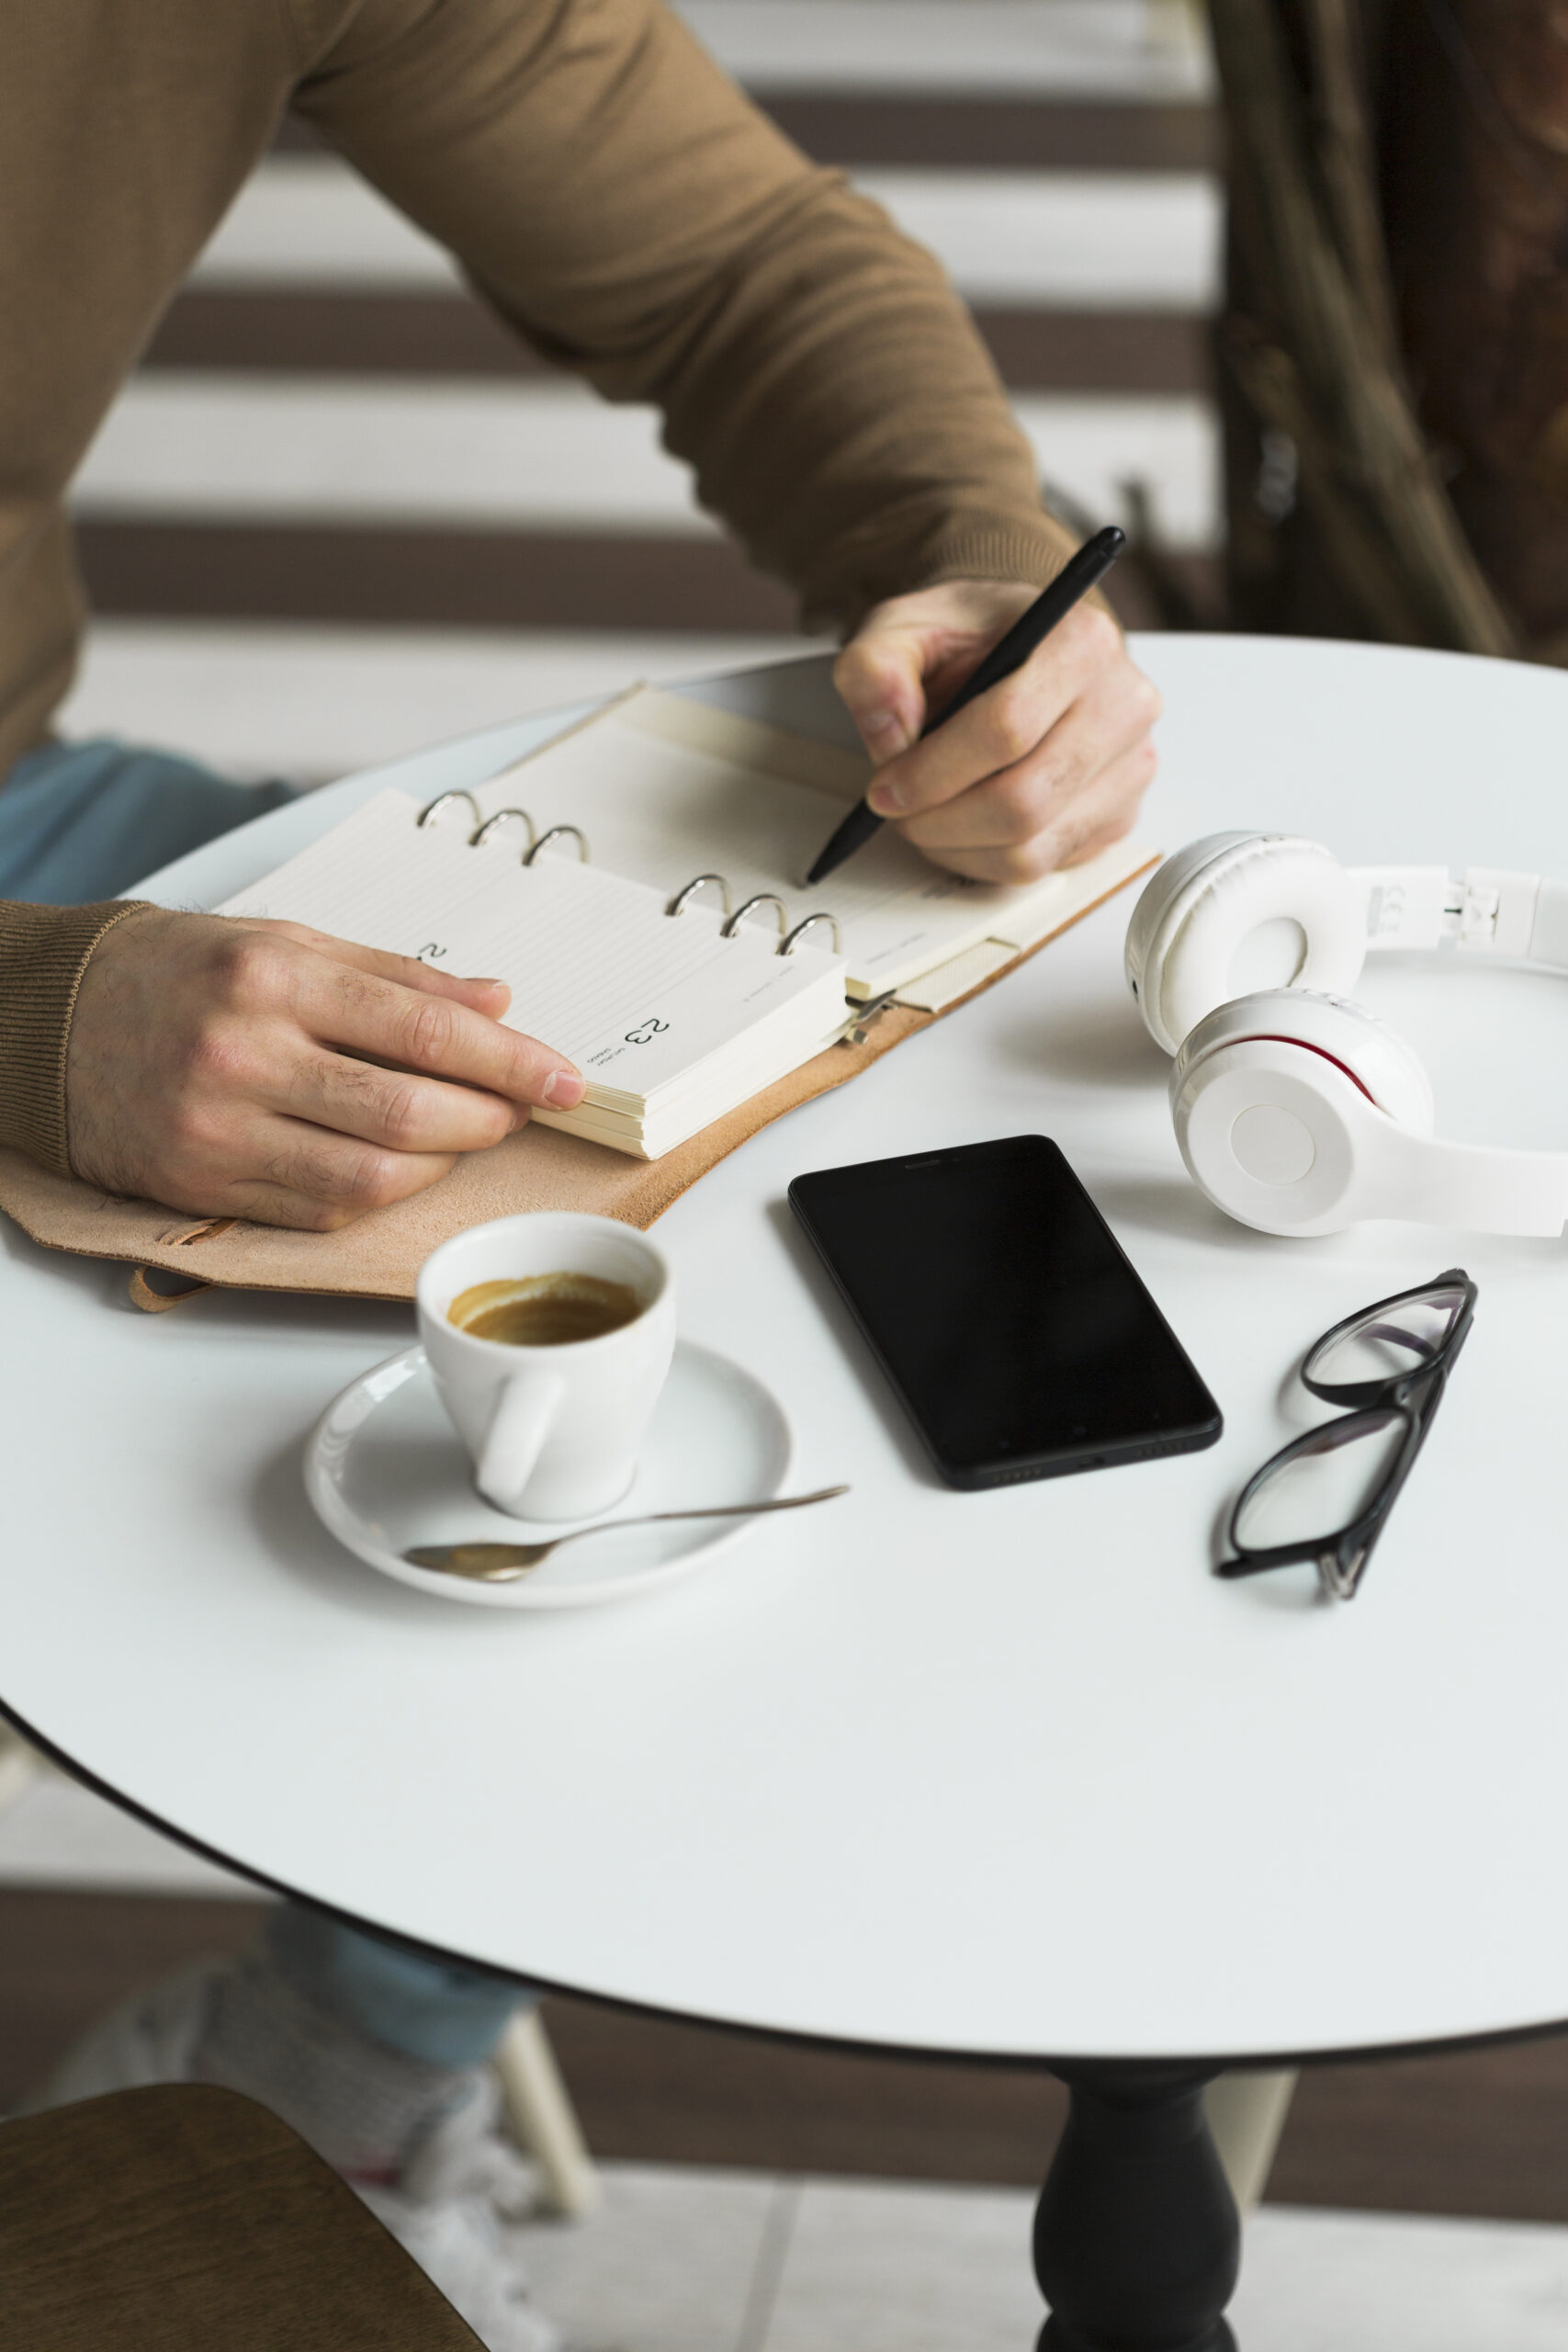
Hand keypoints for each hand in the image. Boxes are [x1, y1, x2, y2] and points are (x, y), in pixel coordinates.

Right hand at [66, 909, 585, 1228]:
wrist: (50, 1020)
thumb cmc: (180, 972)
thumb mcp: (286, 941)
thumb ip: (397, 976)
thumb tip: (499, 1001)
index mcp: (275, 977)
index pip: (427, 1027)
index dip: (511, 1061)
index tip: (564, 1078)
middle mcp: (245, 1054)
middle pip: (409, 1110)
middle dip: (490, 1117)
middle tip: (523, 1109)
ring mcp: (221, 1129)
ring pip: (373, 1174)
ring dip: (444, 1163)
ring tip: (467, 1135)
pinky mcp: (204, 1187)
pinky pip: (323, 1210)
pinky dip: (383, 1193)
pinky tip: (405, 1165)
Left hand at [833, 577, 1159, 883]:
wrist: (1019, 649)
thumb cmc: (971, 639)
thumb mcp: (905, 627)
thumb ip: (876, 666)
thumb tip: (888, 731)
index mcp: (1080, 642)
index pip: (1008, 728)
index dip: (933, 771)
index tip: (886, 786)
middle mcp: (1123, 705)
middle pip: (1022, 802)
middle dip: (939, 820)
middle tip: (896, 810)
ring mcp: (1129, 767)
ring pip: (1029, 848)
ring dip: (955, 847)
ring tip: (924, 815)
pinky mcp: (1118, 816)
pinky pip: (1039, 866)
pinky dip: (983, 859)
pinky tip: (962, 824)